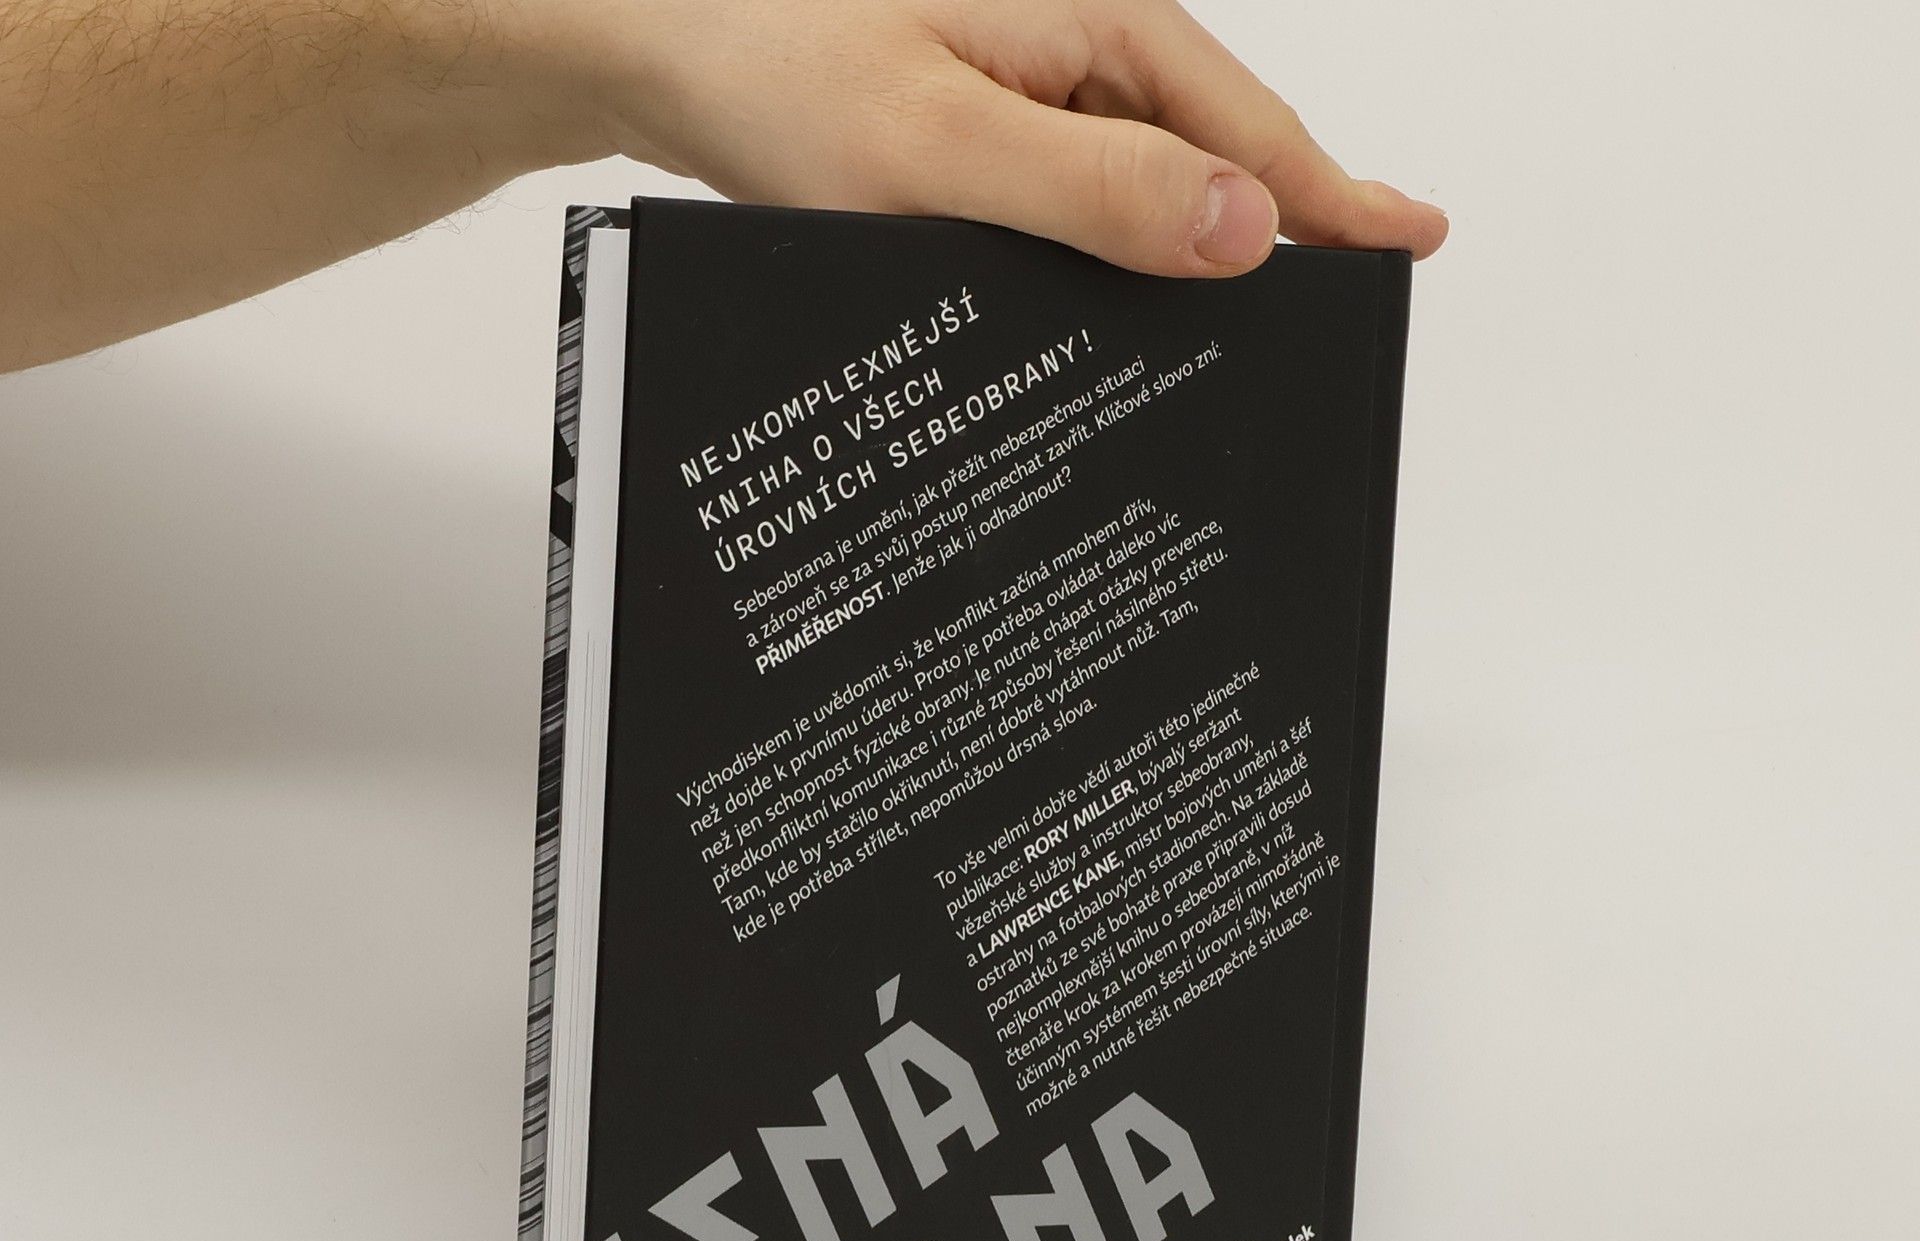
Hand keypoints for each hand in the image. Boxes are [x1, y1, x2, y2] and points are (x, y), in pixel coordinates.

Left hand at [552, 0, 1447, 274]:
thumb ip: (1092, 191)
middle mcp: (1073, 35)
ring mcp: (1026, 75)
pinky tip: (1105, 297)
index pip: (1247, 132)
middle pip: (1209, 152)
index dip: (1333, 199)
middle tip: (1345, 308)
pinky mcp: (980, 113)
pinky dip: (1102, 244)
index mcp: (1093, 17)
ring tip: (1235, 329)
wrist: (646, 39)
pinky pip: (1074, 185)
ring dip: (1180, 249)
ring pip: (1140, 176)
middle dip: (1273, 232)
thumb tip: (1242, 228)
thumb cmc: (769, 66)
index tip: (1412, 241)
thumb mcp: (937, 148)